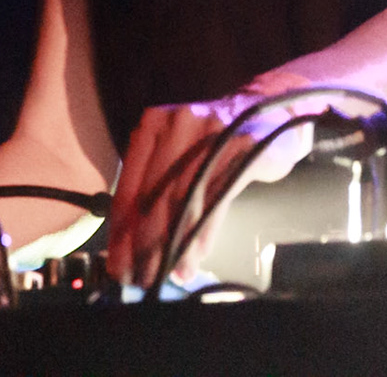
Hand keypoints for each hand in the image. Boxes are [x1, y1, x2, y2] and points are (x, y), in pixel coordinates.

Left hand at [106, 81, 320, 289]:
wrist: (269, 108)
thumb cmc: (215, 139)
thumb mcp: (178, 149)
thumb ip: (155, 183)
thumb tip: (130, 239)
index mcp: (153, 125)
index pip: (129, 185)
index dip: (121, 231)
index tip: (117, 264)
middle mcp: (178, 124)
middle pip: (154, 196)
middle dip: (145, 244)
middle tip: (141, 278)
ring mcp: (211, 134)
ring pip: (184, 199)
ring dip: (176, 244)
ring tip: (171, 273)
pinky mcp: (241, 148)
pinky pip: (216, 197)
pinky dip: (204, 231)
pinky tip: (197, 255)